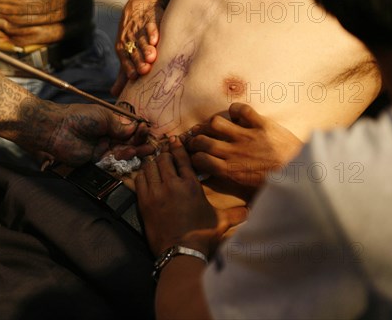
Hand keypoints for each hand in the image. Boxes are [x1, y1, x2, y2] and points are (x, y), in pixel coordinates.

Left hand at [38, 103, 153, 167]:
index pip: (129, 128)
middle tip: (151, 145)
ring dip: (134, 150)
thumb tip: (135, 129)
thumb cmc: (80, 117)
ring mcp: (103, 148)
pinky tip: (130, 154)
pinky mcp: (98, 160)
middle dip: (140, 143)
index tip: (146, 129)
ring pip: (124, 152)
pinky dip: (123, 158)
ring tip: (141, 149)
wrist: (58, 129)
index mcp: (110, 122)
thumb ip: (120, 126)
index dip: (139, 130)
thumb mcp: (104, 117)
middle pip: (129, 141)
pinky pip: (114, 161)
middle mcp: (108, 135)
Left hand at [111, 0, 163, 95]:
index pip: (125, 60)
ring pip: (142, 40)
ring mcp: (140, 29)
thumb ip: (122, 75)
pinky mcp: (150, 19)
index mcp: (123, 49)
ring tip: (151, 57)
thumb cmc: (133, 36)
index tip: (133, 77)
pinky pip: (151, 26)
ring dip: (146, 48)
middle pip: (134, 52)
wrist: (140, 6)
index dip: (129, 67)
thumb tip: (114, 94)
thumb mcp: (126, 54)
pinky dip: (153, 32)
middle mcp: (130, 40)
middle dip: (139, 61)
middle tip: (144, 69)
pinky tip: (156, 39)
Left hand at [136, 136, 247, 256]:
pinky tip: (145, 174)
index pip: (182, 158)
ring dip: (152, 163)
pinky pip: (140, 180)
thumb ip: (236, 213)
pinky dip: (142, 174)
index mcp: (191, 185)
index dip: (177, 146)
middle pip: (164, 159)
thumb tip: (252, 210)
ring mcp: (156, 192)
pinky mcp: (144, 202)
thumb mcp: (221, 221)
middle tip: (163, 151)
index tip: (174, 139)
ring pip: (150, 167)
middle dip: (164, 154)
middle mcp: (172, 184)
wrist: (181, 252)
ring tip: (154, 161)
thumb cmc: (202, 236)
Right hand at [183, 103, 302, 186]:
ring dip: (212, 123)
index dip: (194, 156)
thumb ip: (234, 183)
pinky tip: (236, 114)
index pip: (201, 160)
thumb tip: (220, 183)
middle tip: (198, 138)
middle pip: (203, 140)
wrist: (304, 174)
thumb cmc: (278, 185)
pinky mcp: (262, 125)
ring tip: (214, 126)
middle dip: (196, 139)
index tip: (195, 155)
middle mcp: (235, 152)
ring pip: (217, 123)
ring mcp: (248, 137)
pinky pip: (242, 110)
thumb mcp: (251, 191)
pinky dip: (236, 109)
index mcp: (231, 170)